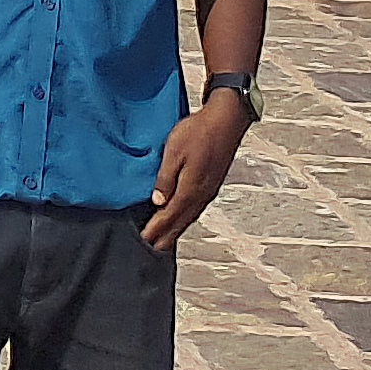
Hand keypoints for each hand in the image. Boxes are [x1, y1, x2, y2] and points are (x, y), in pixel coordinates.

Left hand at [143, 90, 254, 247]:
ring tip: (166, 239)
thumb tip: (157, 203)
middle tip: (152, 248)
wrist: (226, 120)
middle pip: (181, 221)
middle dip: (166, 235)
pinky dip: (186, 217)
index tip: (144, 240)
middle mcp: (202, 194)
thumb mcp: (174, 152)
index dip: (156, 229)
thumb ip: (165, 179)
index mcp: (191, 189)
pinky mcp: (212, 183)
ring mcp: (209, 190)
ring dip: (177, 229)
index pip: (169, 215)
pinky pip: (197, 207)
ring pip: (190, 216)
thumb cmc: (198, 131)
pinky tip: (183, 217)